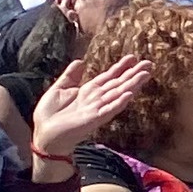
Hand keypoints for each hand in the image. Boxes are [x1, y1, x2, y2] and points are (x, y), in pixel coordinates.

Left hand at [28, 56, 153, 168]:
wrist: (44, 134)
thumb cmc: (49, 115)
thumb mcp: (59, 88)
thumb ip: (70, 75)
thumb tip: (81, 61)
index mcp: (88, 91)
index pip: (109, 76)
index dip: (121, 67)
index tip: (133, 58)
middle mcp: (96, 99)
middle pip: (118, 84)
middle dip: (133, 74)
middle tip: (148, 63)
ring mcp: (97, 109)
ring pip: (118, 94)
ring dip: (132, 85)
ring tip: (145, 75)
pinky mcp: (94, 119)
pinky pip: (109, 109)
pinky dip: (119, 102)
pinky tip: (129, 94)